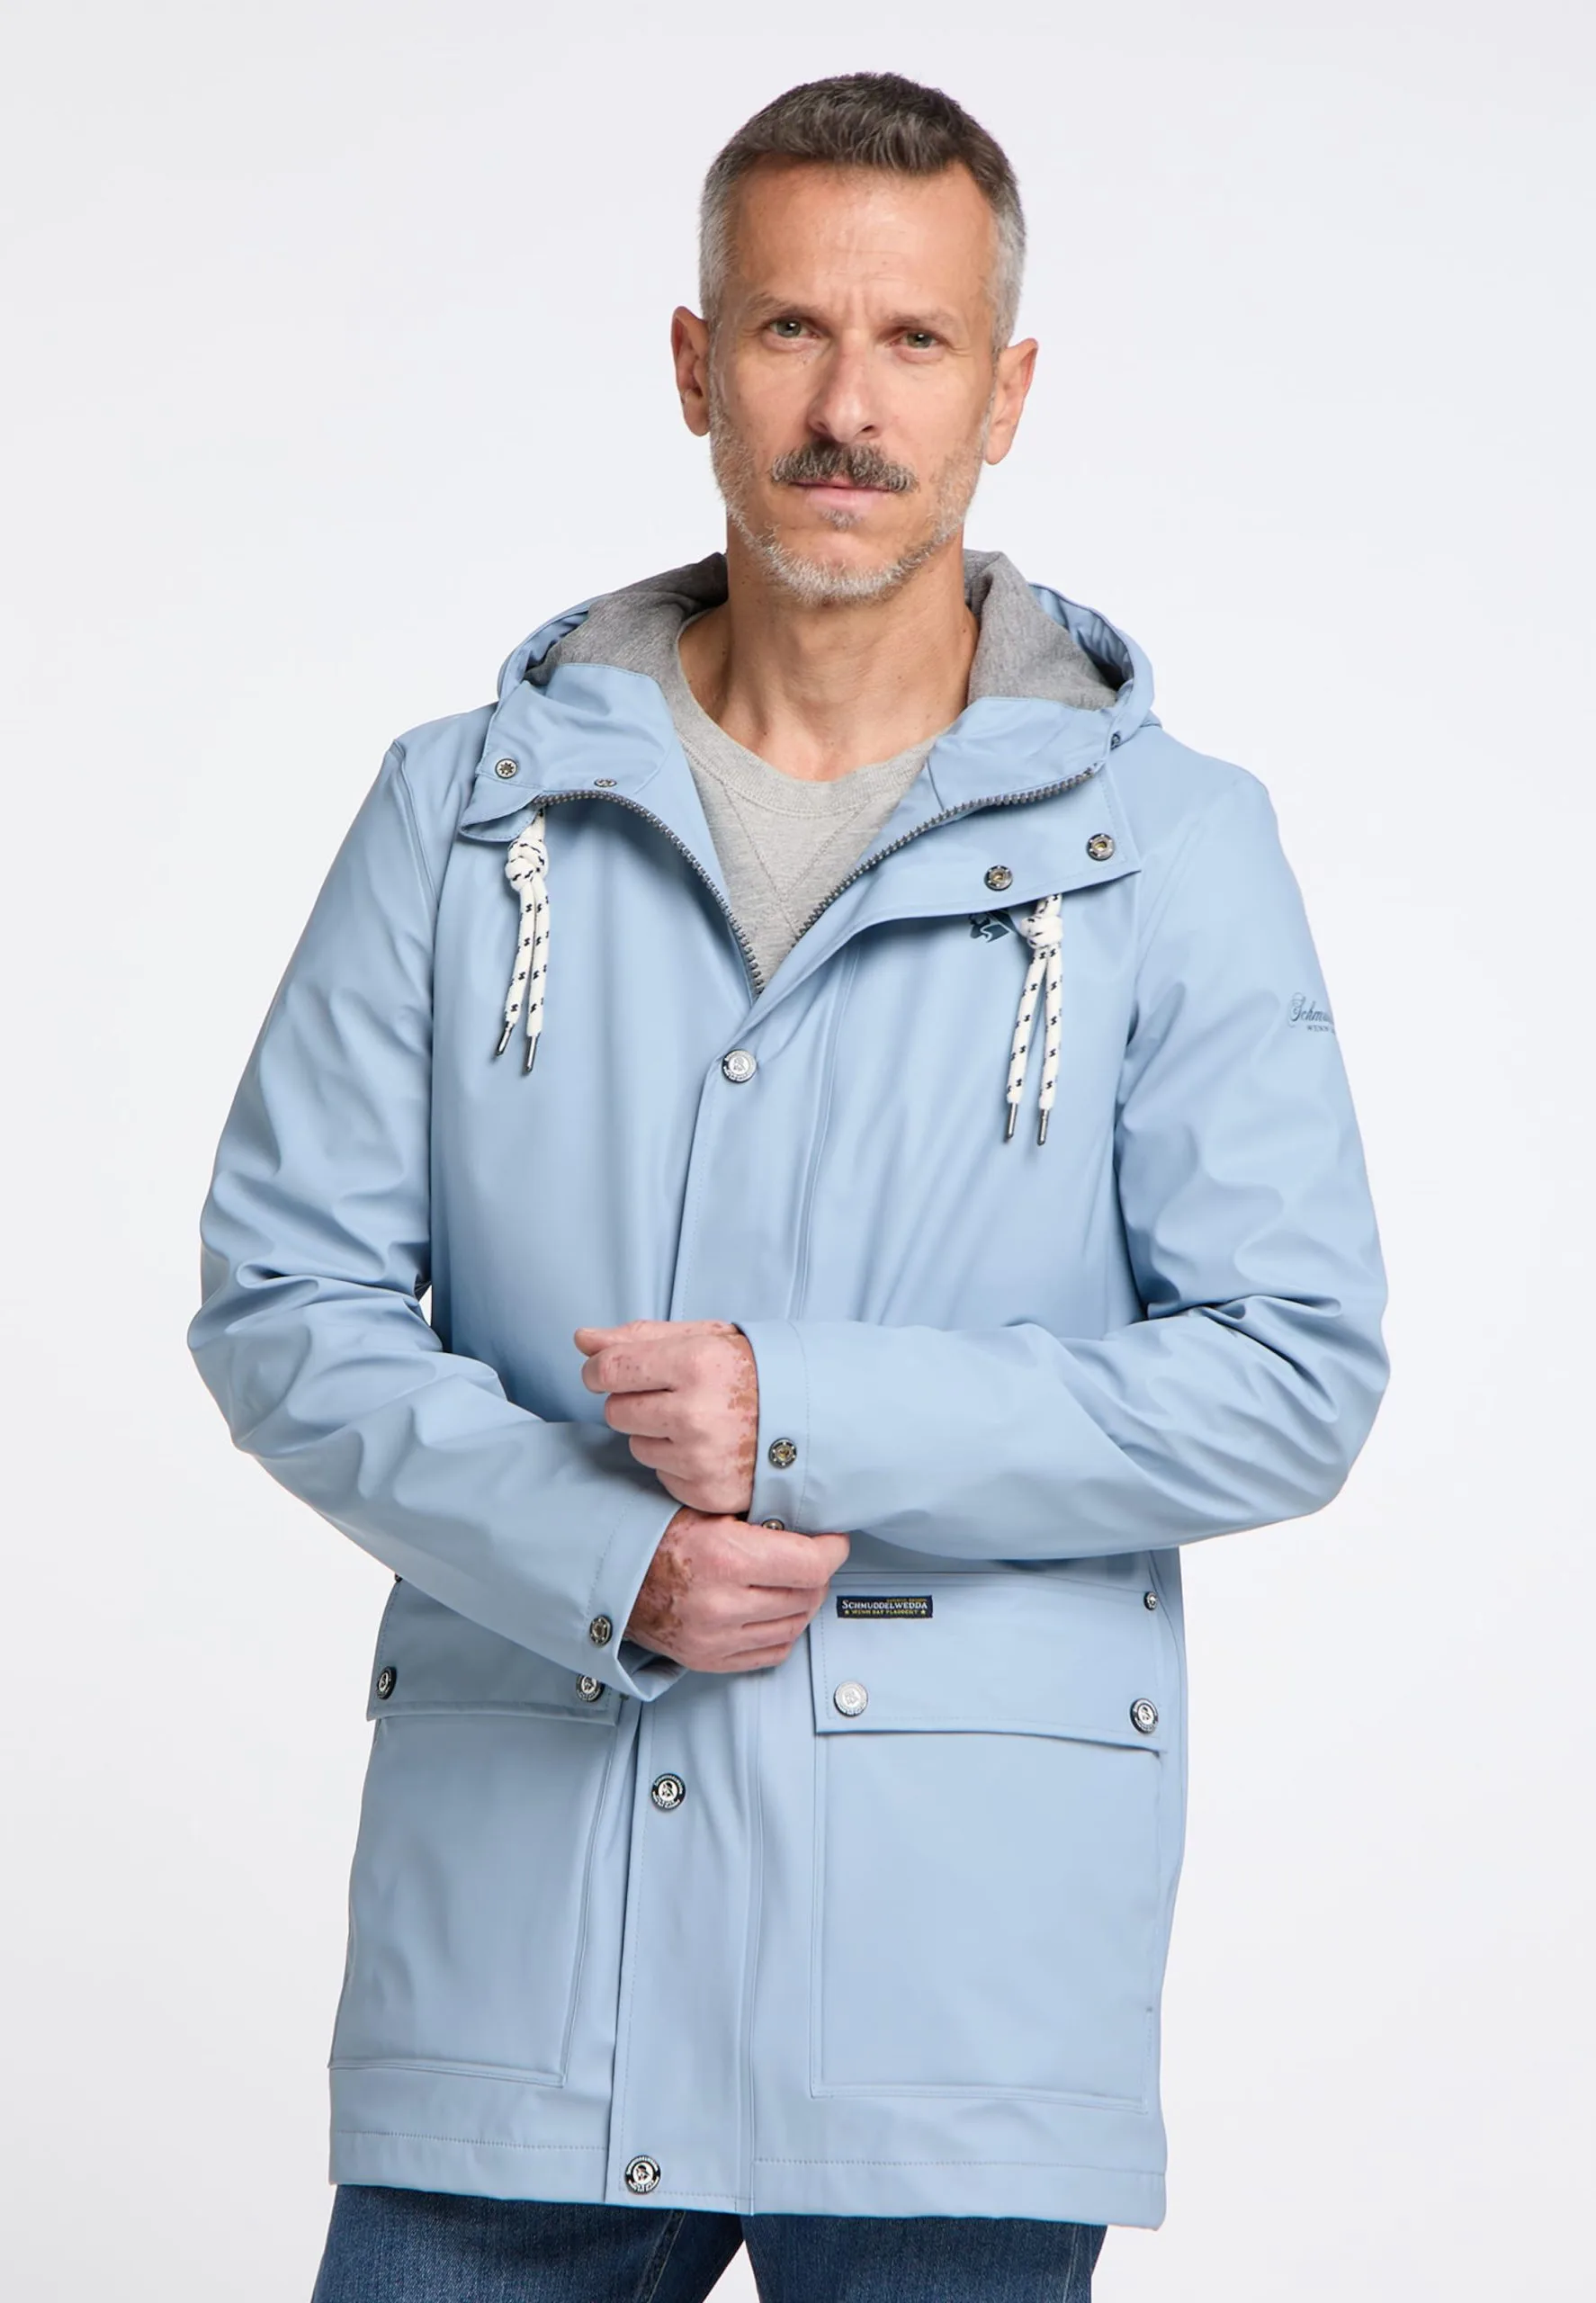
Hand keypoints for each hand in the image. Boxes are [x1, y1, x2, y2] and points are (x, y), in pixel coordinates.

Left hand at [576, 1317, 757, 1515]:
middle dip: (633, 1402)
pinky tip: (708, 1449)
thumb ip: (639, 1338)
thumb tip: (582, 1339)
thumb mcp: (703, 1340)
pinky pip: (661, 1476)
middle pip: (616, 1411)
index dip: (599, 1370)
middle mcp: (694, 1413)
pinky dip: (677, 1465)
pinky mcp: (706, 1492)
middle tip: (670, 1396)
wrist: (812, 1420)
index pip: (609, 1369)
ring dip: (655, 1435)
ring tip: (697, 1423)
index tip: (607, 1372)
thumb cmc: (752, 1372)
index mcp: (694, 1363)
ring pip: (636, 1446)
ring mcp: (700, 1458)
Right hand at [626, 1506, 850, 1671]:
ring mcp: (716, 1639)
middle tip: (812, 1557)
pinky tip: (776, 1610)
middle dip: (817, 1574)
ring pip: (794, 1626)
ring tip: (794, 1581)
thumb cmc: (660, 1537)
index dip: (833, 1550)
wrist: (612, 1579)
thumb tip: (808, 1522)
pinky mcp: (710, 1660)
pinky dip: (783, 1631)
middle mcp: (723, 1604)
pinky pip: (772, 1652)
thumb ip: (759, 1520)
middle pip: (806, 1596)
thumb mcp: (708, 1510)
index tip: (834, 1541)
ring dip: (803, 1603)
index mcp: (726, 1557)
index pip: (810, 1564)